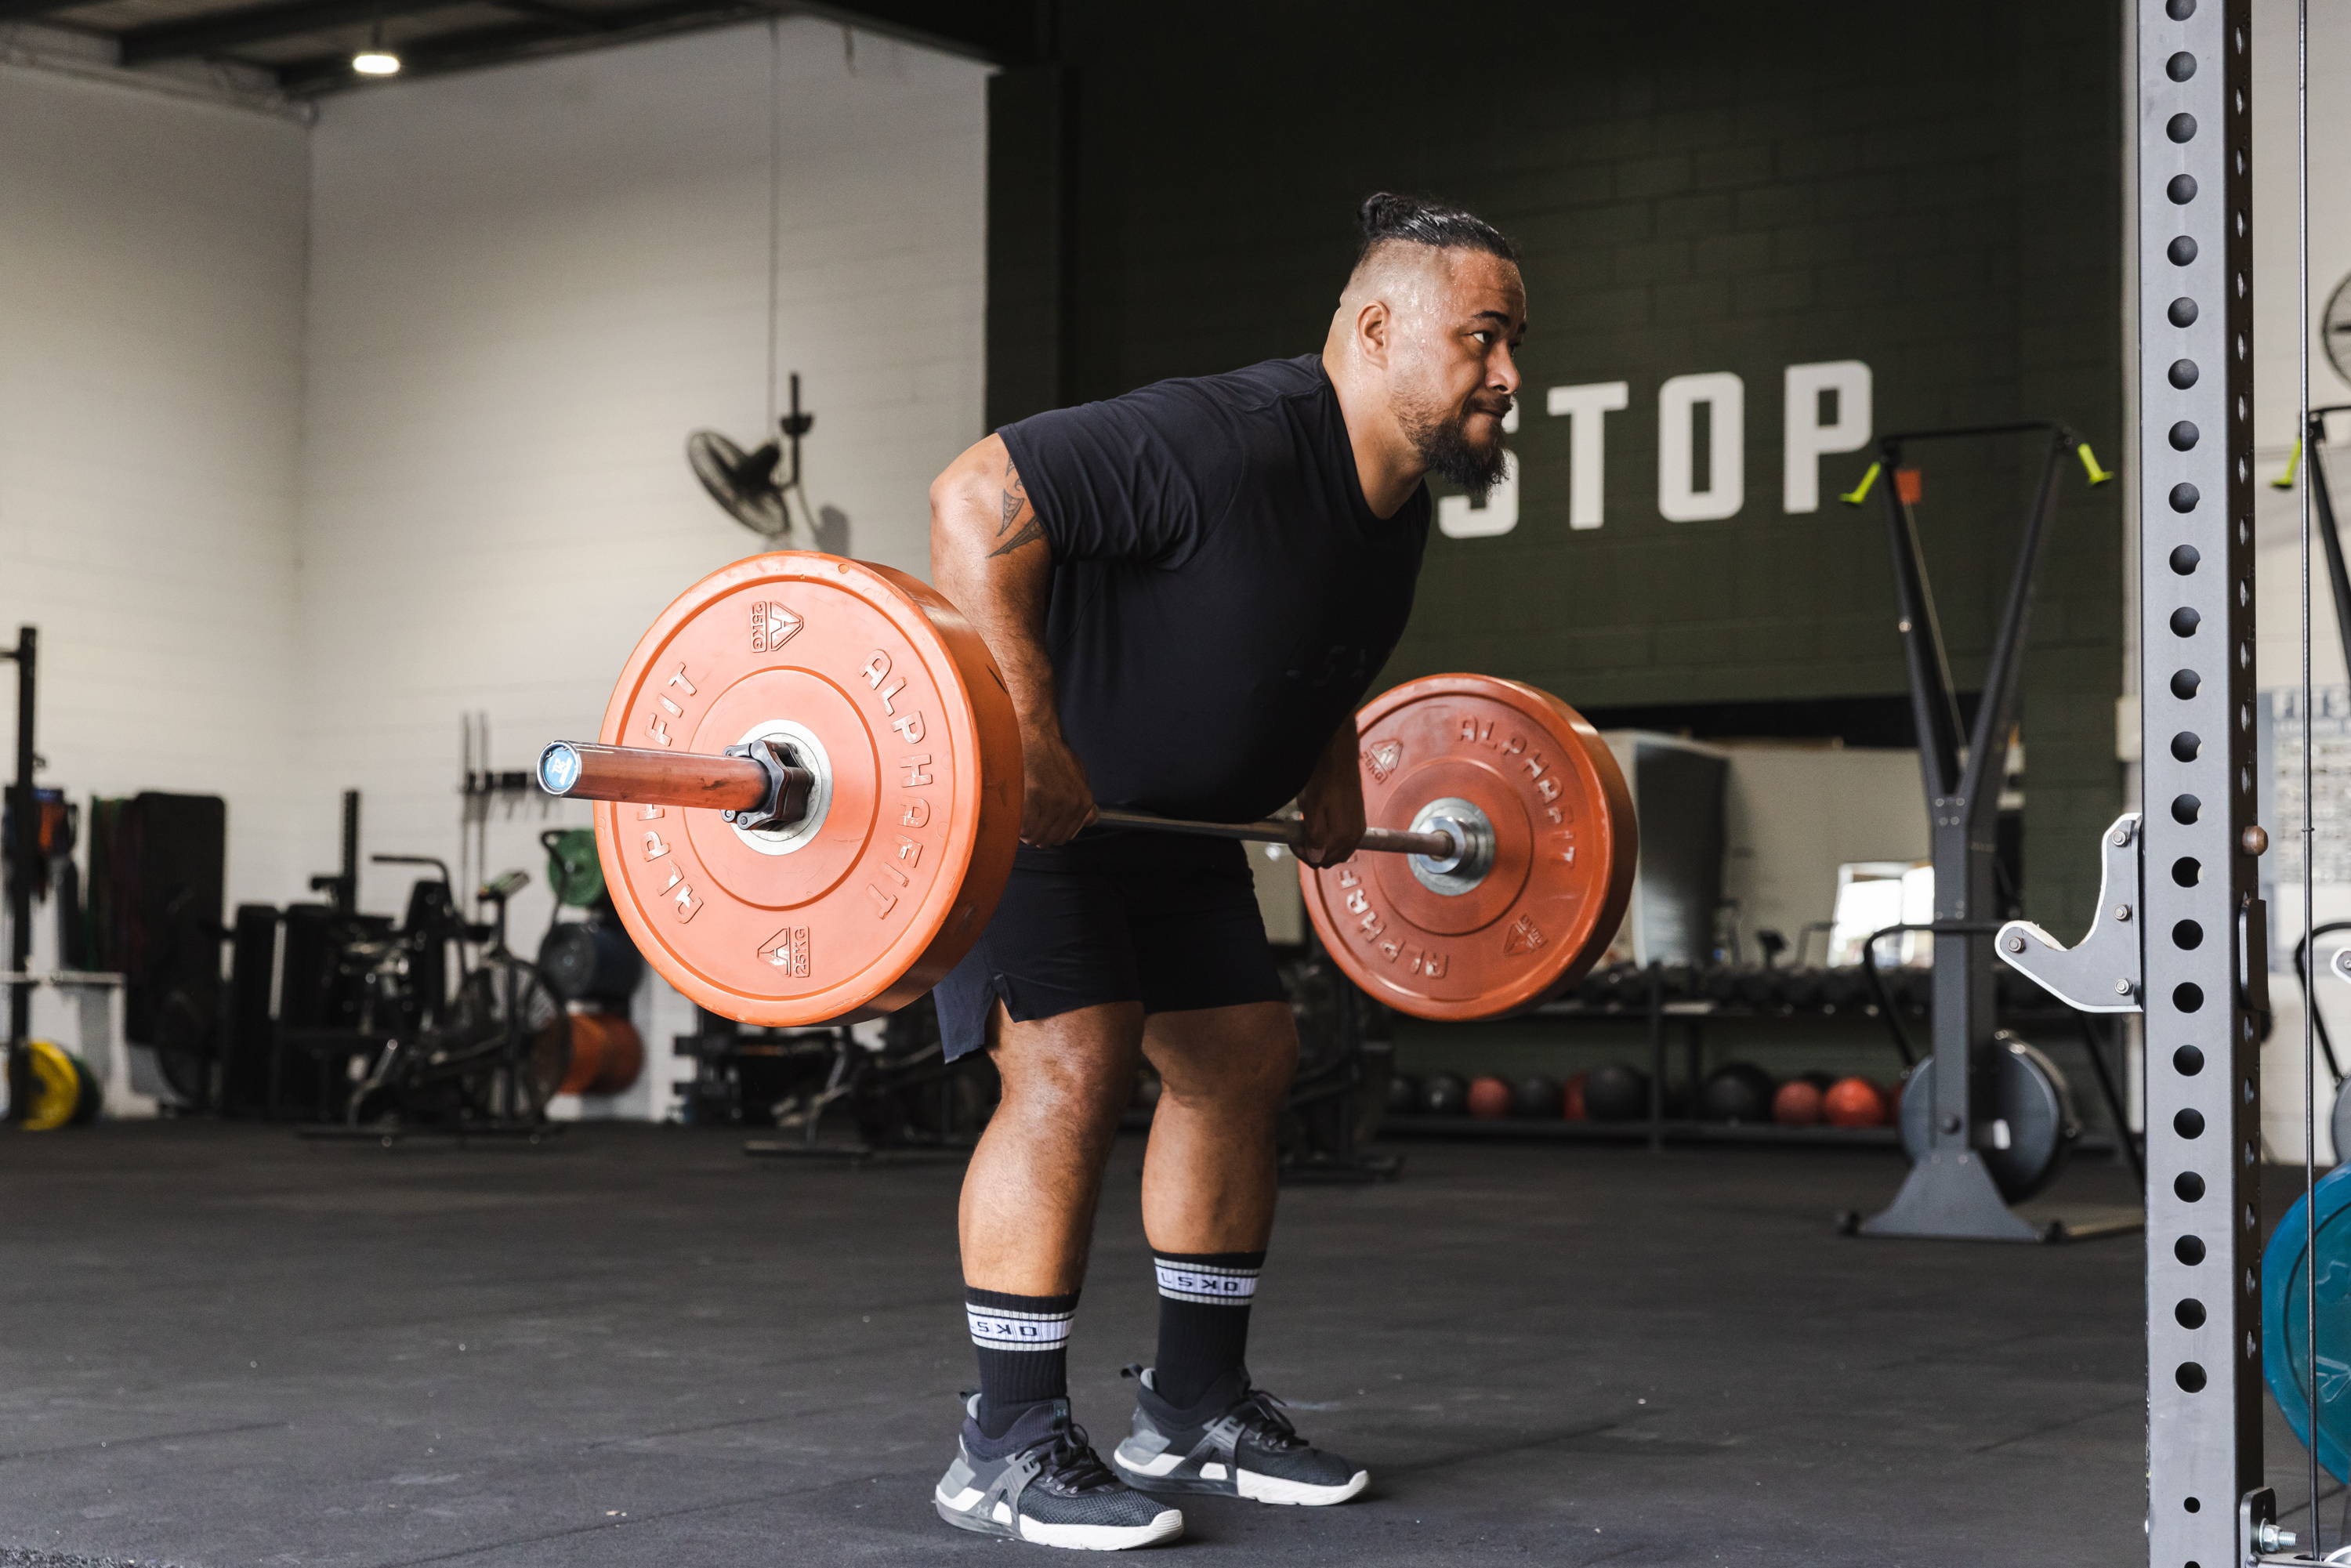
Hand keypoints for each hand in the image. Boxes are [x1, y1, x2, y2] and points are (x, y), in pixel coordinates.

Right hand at [1020, 730, 1096, 846]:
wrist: (1037, 735)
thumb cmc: (1054, 755)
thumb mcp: (1079, 776)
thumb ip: (1084, 802)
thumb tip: (1090, 821)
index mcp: (1084, 800)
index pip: (1067, 835)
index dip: (1052, 836)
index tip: (1042, 830)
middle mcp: (1071, 803)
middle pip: (1052, 839)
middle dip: (1039, 837)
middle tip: (1029, 828)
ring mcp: (1052, 800)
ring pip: (1037, 835)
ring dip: (1027, 833)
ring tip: (1021, 823)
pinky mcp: (1033, 796)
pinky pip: (1024, 826)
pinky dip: (1018, 826)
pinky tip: (1016, 817)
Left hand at [1293, 761, 1365, 869]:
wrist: (1340, 759)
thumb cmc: (1326, 778)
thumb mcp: (1313, 807)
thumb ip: (1314, 835)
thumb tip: (1315, 857)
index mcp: (1343, 835)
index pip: (1320, 860)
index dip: (1302, 852)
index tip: (1293, 839)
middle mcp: (1354, 836)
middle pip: (1330, 860)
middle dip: (1312, 851)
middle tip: (1299, 835)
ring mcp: (1358, 830)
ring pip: (1337, 852)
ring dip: (1322, 846)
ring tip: (1309, 828)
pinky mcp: (1359, 823)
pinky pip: (1345, 842)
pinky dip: (1331, 839)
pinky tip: (1322, 824)